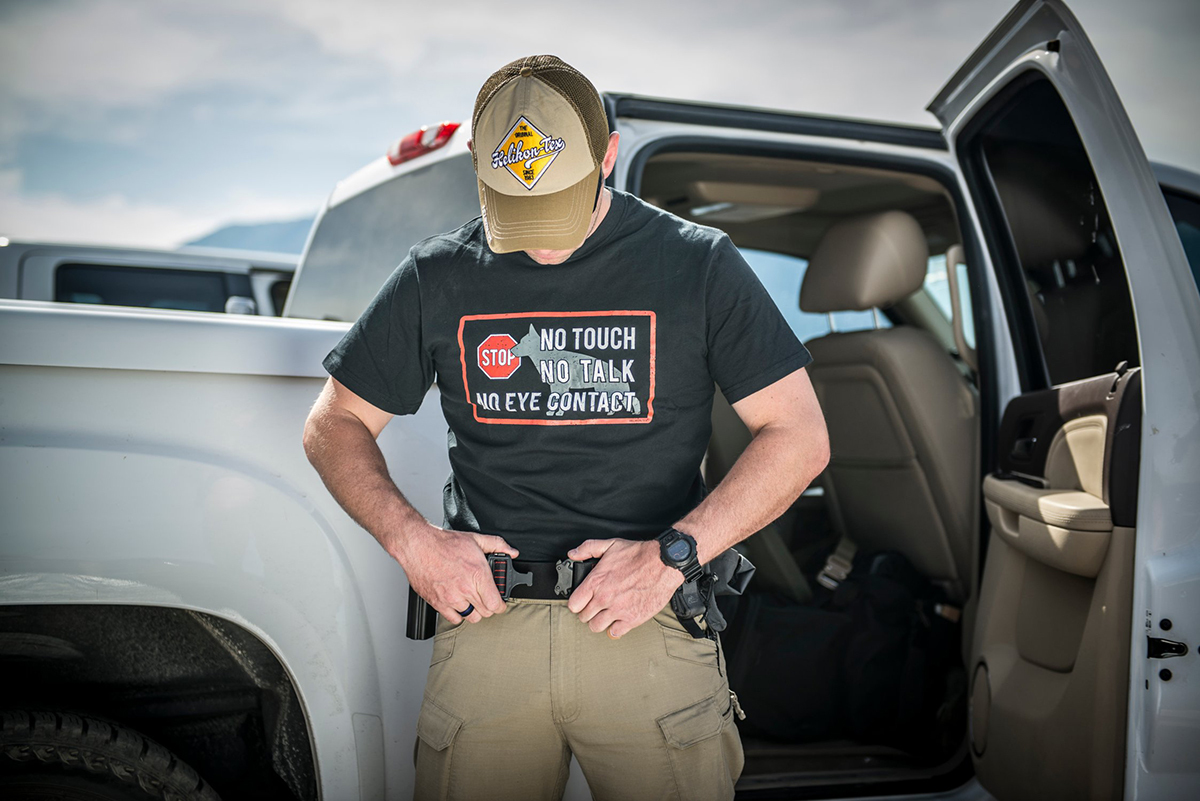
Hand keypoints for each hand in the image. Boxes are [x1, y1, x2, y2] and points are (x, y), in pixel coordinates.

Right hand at [391, 523, 518, 624]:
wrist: (418, 546)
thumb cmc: (444, 543)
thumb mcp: (475, 539)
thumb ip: (497, 545)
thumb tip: (512, 552)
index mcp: (478, 574)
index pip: (496, 604)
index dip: (501, 605)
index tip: (499, 602)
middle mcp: (465, 589)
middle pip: (486, 613)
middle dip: (489, 606)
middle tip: (485, 598)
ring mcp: (451, 598)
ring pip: (472, 617)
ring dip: (474, 611)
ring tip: (472, 600)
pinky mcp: (438, 603)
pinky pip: (454, 619)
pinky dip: (458, 614)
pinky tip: (458, 603)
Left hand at [566, 538, 682, 637]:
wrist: (663, 563)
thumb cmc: (639, 554)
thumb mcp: (610, 544)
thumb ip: (588, 548)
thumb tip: (573, 554)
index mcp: (596, 582)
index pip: (574, 605)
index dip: (577, 603)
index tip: (582, 601)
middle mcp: (604, 598)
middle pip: (584, 617)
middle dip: (588, 612)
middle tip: (595, 607)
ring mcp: (618, 610)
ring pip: (596, 627)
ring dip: (600, 622)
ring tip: (605, 615)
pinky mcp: (632, 619)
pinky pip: (615, 633)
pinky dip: (615, 628)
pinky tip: (618, 620)